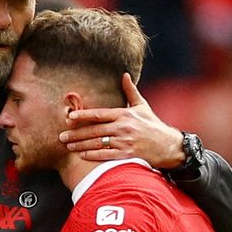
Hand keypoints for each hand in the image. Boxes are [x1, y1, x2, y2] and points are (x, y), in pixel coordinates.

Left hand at [58, 74, 184, 167]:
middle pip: (94, 131)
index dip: (83, 115)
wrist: (169, 146)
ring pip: (97, 143)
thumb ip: (130, 92)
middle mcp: (123, 128)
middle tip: (61, 136)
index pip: (99, 114)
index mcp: (124, 115)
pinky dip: (92, 155)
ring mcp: (125, 143)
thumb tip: (124, 75)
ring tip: (68, 145)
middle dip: (76, 133)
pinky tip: (81, 154)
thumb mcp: (143, 106)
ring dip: (81, 145)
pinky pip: (106, 155)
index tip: (70, 117)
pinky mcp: (127, 156)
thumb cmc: (153, 126)